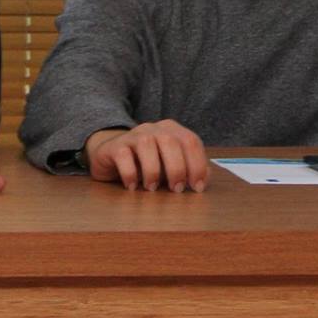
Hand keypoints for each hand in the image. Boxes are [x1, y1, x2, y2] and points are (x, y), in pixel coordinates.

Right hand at [84, 120, 207, 192]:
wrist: (113, 159)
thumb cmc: (148, 165)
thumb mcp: (171, 168)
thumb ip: (188, 170)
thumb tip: (203, 180)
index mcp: (171, 130)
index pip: (191, 141)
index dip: (197, 164)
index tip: (197, 187)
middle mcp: (153, 128)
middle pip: (170, 141)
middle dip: (177, 168)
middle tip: (176, 189)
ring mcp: (133, 135)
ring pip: (146, 145)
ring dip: (153, 170)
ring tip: (152, 188)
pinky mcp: (115, 146)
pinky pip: (123, 155)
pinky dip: (130, 173)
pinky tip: (132, 187)